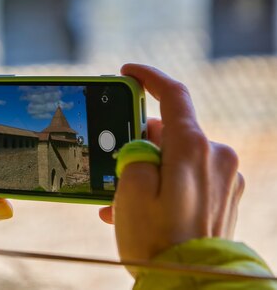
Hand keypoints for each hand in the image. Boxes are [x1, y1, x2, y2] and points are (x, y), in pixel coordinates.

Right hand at [99, 64, 243, 262]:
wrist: (191, 287)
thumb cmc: (157, 240)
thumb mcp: (130, 190)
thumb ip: (133, 153)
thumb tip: (143, 144)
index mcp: (193, 147)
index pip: (174, 95)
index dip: (149, 78)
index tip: (128, 72)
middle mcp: (216, 156)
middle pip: (171, 131)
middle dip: (139, 143)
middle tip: (112, 166)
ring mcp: (226, 178)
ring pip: (178, 157)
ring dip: (150, 170)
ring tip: (121, 201)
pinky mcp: (227, 197)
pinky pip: (191, 178)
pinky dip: (166, 185)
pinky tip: (143, 209)